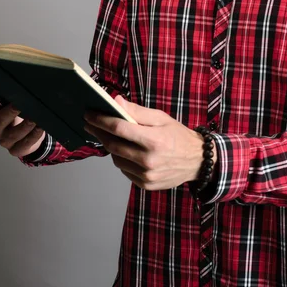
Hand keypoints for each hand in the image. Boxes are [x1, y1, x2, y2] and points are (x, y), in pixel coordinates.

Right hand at [0, 84, 45, 157]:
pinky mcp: (16, 149)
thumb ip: (8, 91)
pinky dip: (33, 136)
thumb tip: (6, 70)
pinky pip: (24, 144)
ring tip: (34, 118)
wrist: (26, 136)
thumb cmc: (17, 114)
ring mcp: (5, 140)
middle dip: (8, 113)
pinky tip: (40, 128)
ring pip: (13, 135)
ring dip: (25, 126)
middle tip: (18, 105)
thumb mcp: (10, 102)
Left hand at [83, 95, 216, 190]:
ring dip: (110, 146)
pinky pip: (124, 170)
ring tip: (109, 135)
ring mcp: (146, 175)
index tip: (89, 114)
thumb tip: (116, 101)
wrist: (197, 161)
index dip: (100, 120)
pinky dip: (121, 158)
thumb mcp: (161, 118)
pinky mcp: (145, 185)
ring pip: (116, 158)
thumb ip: (137, 111)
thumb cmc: (178, 135)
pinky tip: (125, 150)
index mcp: (153, 140)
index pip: (118, 128)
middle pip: (113, 145)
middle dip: (98, 132)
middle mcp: (148, 160)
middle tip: (89, 123)